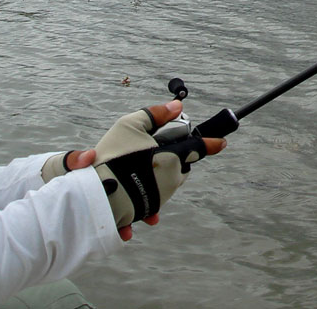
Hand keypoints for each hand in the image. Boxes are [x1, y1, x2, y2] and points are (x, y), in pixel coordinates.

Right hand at [41, 100, 225, 239]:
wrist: (95, 195)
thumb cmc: (113, 156)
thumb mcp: (130, 125)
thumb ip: (155, 114)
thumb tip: (177, 106)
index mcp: (173, 157)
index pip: (199, 148)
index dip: (211, 143)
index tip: (221, 142)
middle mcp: (172, 178)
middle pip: (182, 165)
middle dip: (175, 158)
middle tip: (154, 151)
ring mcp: (162, 196)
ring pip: (169, 181)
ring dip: (161, 174)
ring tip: (139, 168)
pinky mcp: (149, 209)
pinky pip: (155, 199)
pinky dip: (149, 193)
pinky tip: (136, 189)